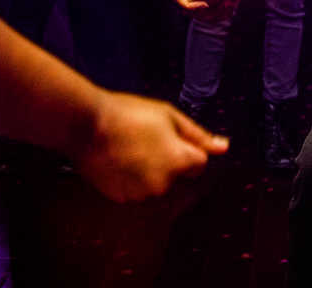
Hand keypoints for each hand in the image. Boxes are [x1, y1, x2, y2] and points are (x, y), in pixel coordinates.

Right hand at [70, 90, 227, 200]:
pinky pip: (136, 191)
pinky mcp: (122, 198)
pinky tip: (120, 161)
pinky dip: (132, 180)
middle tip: (146, 140)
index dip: (187, 148)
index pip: (199, 163)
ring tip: (130, 149)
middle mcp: (164, 183)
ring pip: (156, 185)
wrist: (87, 125)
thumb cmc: (129, 114)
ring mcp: (141, 193)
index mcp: (180, 161)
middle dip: (170, 162)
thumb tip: (223, 147)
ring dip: (150, 172)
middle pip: (178, 176)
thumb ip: (198, 135)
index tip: (168, 137)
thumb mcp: (169, 116)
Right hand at [173, 0, 272, 20]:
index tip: (205, 6)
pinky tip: (231, 5)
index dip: (189, 6)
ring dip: (216, 12)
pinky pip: (211, 16)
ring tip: (229, 2)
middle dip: (206, 10)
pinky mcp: (215, 2)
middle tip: (222, 0)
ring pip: (200, 15)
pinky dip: (221, 14)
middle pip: (189, 9)